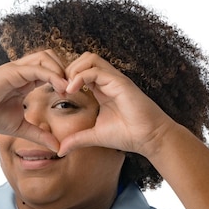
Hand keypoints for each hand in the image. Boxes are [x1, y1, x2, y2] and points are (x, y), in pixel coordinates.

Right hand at [0, 50, 68, 151]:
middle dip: (65, 69)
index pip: (50, 70)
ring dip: (60, 70)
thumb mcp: (20, 128)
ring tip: (68, 89)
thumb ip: (39, 135)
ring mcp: (16, 69)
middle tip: (74, 88)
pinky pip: (37, 68)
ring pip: (46, 56)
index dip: (64, 79)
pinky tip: (60, 88)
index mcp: (25, 80)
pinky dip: (52, 75)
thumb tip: (57, 147)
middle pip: (51, 56)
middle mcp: (22, 70)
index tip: (74, 95)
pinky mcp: (11, 71)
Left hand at [58, 52, 175, 157]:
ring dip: (73, 70)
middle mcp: (108, 80)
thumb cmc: (127, 135)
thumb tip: (61, 150)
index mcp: (102, 89)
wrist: (149, 138)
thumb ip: (77, 139)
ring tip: (66, 89)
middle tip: (60, 89)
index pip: (81, 71)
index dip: (66, 78)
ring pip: (89, 58)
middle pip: (84, 59)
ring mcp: (114, 79)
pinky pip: (95, 70)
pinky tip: (72, 90)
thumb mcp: (94, 136)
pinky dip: (80, 77)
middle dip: (67, 70)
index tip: (58, 94)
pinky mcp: (119, 82)